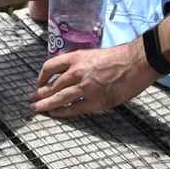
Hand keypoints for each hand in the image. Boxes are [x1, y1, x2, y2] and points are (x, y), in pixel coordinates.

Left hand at [32, 41, 157, 117]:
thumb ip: (80, 64)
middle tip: (32, 100)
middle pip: (52, 85)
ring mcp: (86, 88)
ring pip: (59, 98)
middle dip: (40, 94)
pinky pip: (75, 109)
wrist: (137, 62)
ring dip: (46, 105)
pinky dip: (63, 112)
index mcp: (76, 58)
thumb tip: (69, 76)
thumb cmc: (119, 57)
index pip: (50, 66)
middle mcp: (77, 72)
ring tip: (37, 109)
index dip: (41, 77)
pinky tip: (56, 114)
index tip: (38, 83)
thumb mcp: (93, 54)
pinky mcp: (96, 101)